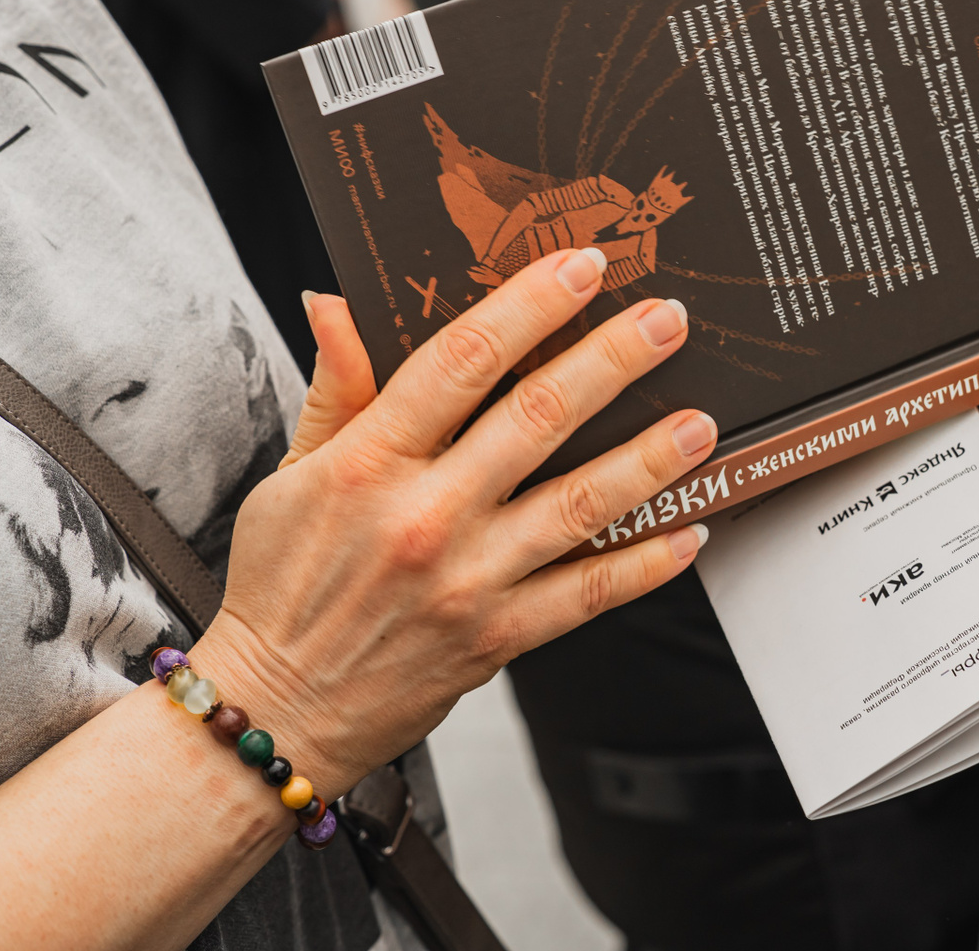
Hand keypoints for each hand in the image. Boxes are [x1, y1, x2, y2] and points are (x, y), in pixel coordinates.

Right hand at [198, 248, 714, 796]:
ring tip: (701, 421)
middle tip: (668, 319)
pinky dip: (647, 563)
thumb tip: (337, 301)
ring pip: (581, 504)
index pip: (460, 360)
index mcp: (368, 462)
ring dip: (651, 458)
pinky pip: (589, 592)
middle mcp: (425, 516)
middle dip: (613, 359)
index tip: (580, 266)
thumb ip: (336, 389)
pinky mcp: (498, 638)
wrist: (277, 712)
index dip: (528, 304)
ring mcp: (468, 581)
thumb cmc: (283, 585)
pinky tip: (692, 530)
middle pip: (538, 418)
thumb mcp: (293, 475)